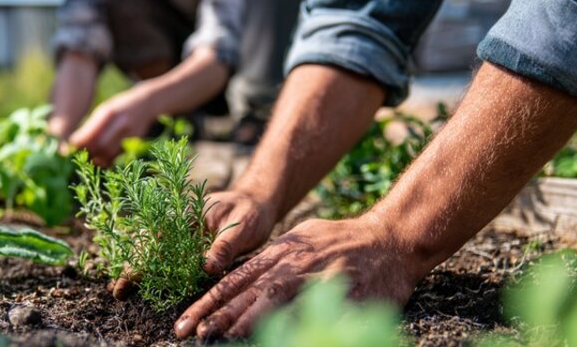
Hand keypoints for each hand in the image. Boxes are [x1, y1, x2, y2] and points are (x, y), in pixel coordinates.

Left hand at [69, 86, 159, 165]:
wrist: (147, 103)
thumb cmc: (119, 107)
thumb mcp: (104, 110)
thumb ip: (91, 126)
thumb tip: (73, 144)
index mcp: (109, 112)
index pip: (90, 133)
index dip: (78, 143)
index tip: (69, 148)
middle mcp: (121, 123)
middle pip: (100, 145)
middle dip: (87, 153)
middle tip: (77, 156)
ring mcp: (131, 134)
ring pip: (109, 154)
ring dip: (97, 159)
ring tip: (88, 158)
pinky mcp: (136, 143)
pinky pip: (118, 156)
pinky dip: (107, 160)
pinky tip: (101, 158)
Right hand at [106, 190, 277, 298]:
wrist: (258, 202)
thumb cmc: (250, 212)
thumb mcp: (241, 227)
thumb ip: (224, 246)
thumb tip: (207, 268)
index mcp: (186, 216)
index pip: (156, 238)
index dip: (141, 259)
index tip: (129, 276)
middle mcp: (179, 223)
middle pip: (148, 244)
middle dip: (132, 266)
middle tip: (117, 290)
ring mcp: (183, 233)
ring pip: (153, 249)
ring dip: (139, 267)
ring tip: (122, 288)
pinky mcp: (191, 242)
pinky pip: (168, 254)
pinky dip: (154, 265)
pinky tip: (144, 279)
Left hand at [173, 217, 425, 339]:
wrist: (391, 238)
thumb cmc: (341, 240)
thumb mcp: (299, 239)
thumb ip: (270, 260)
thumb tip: (238, 281)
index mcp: (280, 253)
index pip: (235, 281)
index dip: (208, 302)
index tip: (185, 322)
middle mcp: (294, 265)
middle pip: (249, 293)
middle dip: (218, 316)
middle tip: (193, 333)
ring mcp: (319, 280)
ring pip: (276, 302)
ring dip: (247, 321)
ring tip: (223, 336)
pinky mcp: (345, 295)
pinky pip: (318, 314)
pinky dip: (297, 327)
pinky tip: (279, 339)